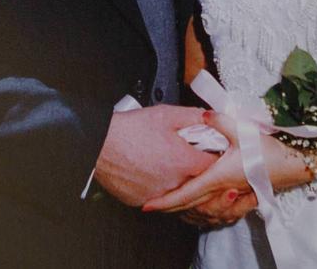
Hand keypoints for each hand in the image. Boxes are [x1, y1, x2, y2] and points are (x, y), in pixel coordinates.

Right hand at [94, 105, 215, 205]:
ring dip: (180, 182)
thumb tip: (209, 117)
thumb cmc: (130, 129)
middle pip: (198, 182)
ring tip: (168, 163)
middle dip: (198, 171)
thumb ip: (193, 115)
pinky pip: (159, 199)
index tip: (210, 151)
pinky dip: (160, 188)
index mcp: (184, 161)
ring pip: (179, 194)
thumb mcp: (166, 114)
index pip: (214, 166)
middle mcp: (174, 183)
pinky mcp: (143, 202)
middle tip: (188, 156)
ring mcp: (159, 195)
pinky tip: (153, 173)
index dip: (215, 157)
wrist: (101, 144)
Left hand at [142, 111, 256, 225]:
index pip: (187, 193)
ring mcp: (230, 196)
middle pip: (190, 205)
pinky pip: (215, 210)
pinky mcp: (238, 196)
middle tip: (152, 206)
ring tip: (169, 205)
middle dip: (169, 207)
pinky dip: (202, 210)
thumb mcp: (243, 131)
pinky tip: (196, 204)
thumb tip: (205, 114)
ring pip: (202, 210)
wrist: (291, 164)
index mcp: (218, 177)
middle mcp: (222, 190)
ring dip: (185, 210)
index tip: (149, 205)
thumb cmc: (267, 150)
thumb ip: (221, 121)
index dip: (166, 201)